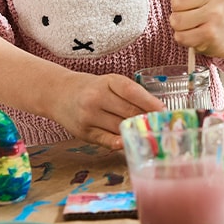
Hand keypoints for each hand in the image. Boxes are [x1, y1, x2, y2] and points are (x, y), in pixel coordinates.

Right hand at [51, 71, 165, 150]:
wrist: (59, 93)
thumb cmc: (91, 88)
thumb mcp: (109, 83)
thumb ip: (129, 95)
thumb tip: (155, 111)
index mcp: (108, 81)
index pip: (132, 91)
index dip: (150, 102)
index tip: (164, 111)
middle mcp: (97, 98)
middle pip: (128, 111)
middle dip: (146, 119)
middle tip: (161, 126)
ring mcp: (89, 116)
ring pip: (119, 126)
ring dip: (135, 131)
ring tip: (150, 135)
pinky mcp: (84, 132)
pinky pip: (106, 140)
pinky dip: (119, 142)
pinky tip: (129, 142)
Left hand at [169, 0, 223, 56]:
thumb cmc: (204, 4)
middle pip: (176, 0)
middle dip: (177, 9)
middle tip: (191, 11)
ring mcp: (217, 14)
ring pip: (177, 20)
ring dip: (179, 25)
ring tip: (192, 23)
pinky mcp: (212, 34)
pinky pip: (181, 36)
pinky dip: (183, 38)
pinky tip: (194, 34)